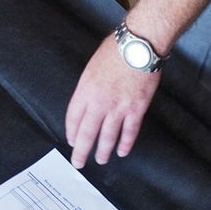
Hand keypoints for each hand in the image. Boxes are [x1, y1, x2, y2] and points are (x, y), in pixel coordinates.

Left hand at [65, 35, 160, 166]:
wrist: (138, 46)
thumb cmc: (115, 50)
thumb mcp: (92, 66)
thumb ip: (89, 86)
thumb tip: (88, 100)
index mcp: (85, 89)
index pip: (73, 117)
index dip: (72, 131)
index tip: (72, 140)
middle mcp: (99, 102)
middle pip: (87, 132)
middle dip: (81, 150)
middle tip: (78, 163)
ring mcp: (118, 107)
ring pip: (108, 136)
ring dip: (103, 151)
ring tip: (100, 160)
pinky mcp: (136, 109)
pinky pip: (129, 131)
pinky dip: (125, 143)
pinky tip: (122, 151)